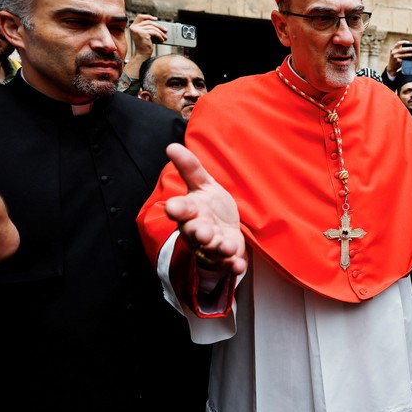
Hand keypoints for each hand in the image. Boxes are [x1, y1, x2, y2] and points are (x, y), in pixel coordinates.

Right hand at [163, 143, 246, 275]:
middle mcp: (198, 230)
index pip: (181, 209)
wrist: (223, 230)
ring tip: (227, 246)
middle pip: (194, 233)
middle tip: (204, 232)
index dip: (178, 208)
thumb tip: (172, 145)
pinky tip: (239, 264)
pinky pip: (228, 264)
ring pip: (212, 250)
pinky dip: (233, 265)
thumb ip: (190, 167)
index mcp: (190, 211)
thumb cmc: (209, 206)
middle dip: (198, 233)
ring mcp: (212, 246)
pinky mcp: (226, 258)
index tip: (174, 207)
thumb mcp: (203, 185)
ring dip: (219, 248)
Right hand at [387, 40, 411, 74]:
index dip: (403, 42)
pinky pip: (405, 59)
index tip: (408, 42)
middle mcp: (393, 53)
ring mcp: (395, 57)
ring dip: (411, 54)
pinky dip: (409, 59)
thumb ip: (399, 50)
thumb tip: (410, 48)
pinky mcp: (398, 62)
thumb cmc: (395, 59)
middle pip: (402, 49)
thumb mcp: (395, 53)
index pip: (398, 43)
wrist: (391, 67)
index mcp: (393, 49)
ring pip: (405, 55)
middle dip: (409, 49)